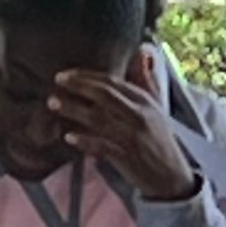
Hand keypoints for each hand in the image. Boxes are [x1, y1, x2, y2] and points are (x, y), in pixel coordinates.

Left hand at [51, 62, 199, 202]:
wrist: (172, 177)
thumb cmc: (160, 141)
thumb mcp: (156, 107)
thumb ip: (146, 79)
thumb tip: (143, 49)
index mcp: (144, 100)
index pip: (113, 82)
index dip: (87, 76)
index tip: (66, 74)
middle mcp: (139, 115)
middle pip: (105, 95)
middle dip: (79, 85)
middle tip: (57, 81)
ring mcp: (132, 136)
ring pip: (99, 118)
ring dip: (75, 109)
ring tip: (53, 103)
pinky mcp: (127, 157)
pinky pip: (102, 146)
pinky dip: (85, 141)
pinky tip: (68, 137)